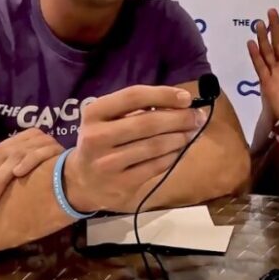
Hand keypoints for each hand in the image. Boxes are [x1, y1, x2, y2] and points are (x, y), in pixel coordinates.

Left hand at [0, 128, 64, 210]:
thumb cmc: (45, 175)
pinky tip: (17, 174)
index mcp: (19, 139)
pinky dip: (27, 162)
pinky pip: (39, 154)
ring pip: (13, 158)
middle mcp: (30, 137)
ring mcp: (44, 142)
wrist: (79, 176)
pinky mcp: (56, 150)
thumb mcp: (14, 167)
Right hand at [63, 85, 206, 213]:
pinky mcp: (121, 185)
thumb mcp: (107, 119)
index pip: (133, 96)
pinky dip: (173, 156)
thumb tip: (181, 102)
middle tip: (197, 117)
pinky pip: (156, 166)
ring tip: (191, 132)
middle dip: (179, 118)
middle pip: (148, 123)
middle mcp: (97, 137)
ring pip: (155, 146)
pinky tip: (179, 150)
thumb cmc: (102, 142)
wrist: (81, 182)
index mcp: (94, 113)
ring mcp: (108, 163)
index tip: (186, 97)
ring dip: (180, 137)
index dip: (163, 94)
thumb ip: (137, 109)